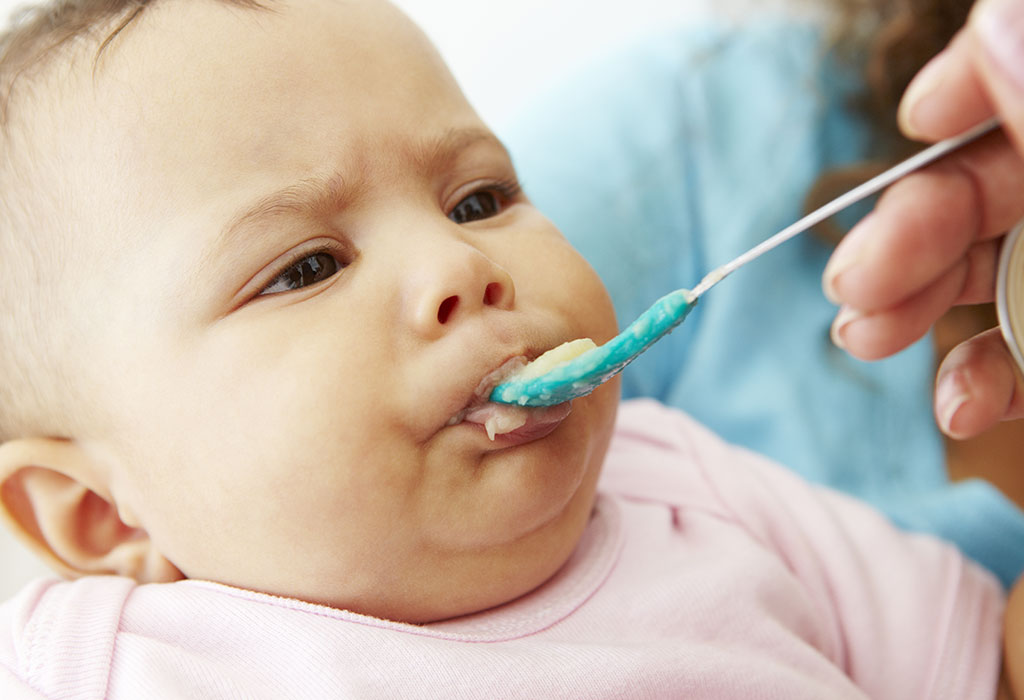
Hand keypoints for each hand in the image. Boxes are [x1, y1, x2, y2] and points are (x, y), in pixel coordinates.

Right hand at [822, 0, 1023, 438]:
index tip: (919, 119)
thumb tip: (992, 22)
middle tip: (853, 281)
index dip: (971, 89)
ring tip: (862, 339)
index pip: (1018, 82)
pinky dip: (978, 383)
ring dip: (912, 310)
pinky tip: (954, 407)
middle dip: (907, 234)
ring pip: (981, 276)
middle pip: (981, 191)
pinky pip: (1018, 358)